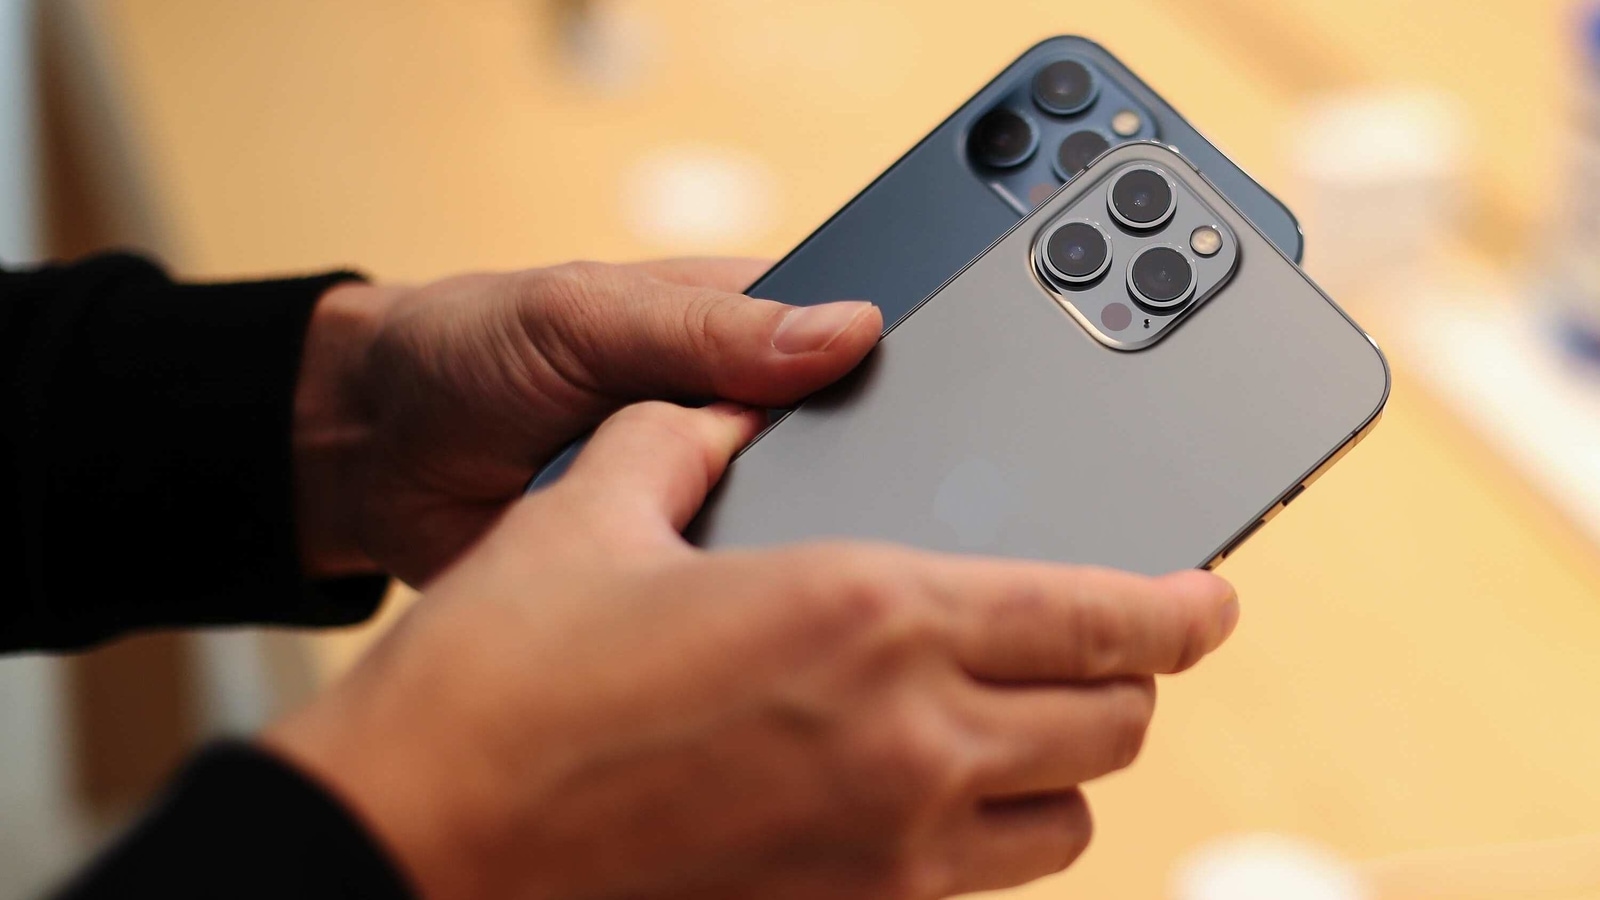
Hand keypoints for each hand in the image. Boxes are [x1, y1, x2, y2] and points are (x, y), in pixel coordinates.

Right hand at [266, 400, 1239, 899]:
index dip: (1181, 607)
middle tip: (1100, 646)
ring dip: (1059, 769)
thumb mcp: (590, 511)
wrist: (416, 842)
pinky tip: (919, 796)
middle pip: (1109, 727)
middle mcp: (904, 744)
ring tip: (1012, 725)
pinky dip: (982, 839)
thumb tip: (723, 412)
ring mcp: (880, 855)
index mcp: (864, 616)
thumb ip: (682, 437)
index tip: (1211, 599)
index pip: (1099, 616)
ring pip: (1061, 824)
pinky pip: (973, 888)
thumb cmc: (495, 682)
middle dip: (1126, 680)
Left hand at [292, 259, 881, 583]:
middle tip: (857, 508)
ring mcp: (703, 501)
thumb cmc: (471, 348)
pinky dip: (725, 603)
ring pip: (784, 534)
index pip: (849, 356)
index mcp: (736, 333)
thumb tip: (852, 328)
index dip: (886, 385)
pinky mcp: (665, 571)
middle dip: (844, 484)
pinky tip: (743, 614)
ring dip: (784, 548)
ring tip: (799, 564)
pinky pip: (720, 594)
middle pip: (834, 457)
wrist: (368, 456)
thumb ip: (709, 327)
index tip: (928, 420)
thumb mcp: (587, 314)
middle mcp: (734, 420)